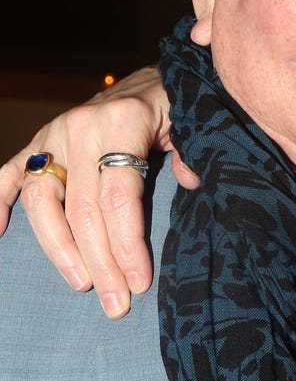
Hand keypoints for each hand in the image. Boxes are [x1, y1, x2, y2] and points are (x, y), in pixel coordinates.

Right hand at [0, 66, 198, 318]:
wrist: (155, 78)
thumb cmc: (177, 106)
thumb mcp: (193, 121)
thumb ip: (192, 152)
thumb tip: (190, 184)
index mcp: (122, 121)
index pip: (120, 197)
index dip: (128, 244)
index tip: (139, 282)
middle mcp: (81, 126)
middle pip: (83, 209)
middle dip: (101, 261)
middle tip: (116, 302)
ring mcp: (54, 135)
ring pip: (43, 202)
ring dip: (60, 250)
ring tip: (83, 283)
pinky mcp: (38, 141)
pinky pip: (7, 174)